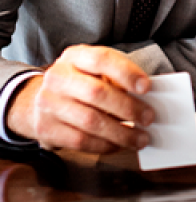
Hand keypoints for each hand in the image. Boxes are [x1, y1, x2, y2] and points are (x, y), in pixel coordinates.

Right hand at [6, 45, 153, 153]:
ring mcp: (48, 103)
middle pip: (97, 93)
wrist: (42, 98)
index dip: (126, 73)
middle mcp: (58, 77)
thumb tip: (145, 96)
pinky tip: (118, 144)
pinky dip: (104, 145)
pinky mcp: (46, 128)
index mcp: (75, 56)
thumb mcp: (96, 69)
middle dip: (128, 108)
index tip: (146, 87)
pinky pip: (80, 141)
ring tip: (140, 137)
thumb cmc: (81, 81)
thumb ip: (118, 77)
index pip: (102, 59)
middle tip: (148, 118)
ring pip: (90, 121)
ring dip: (121, 133)